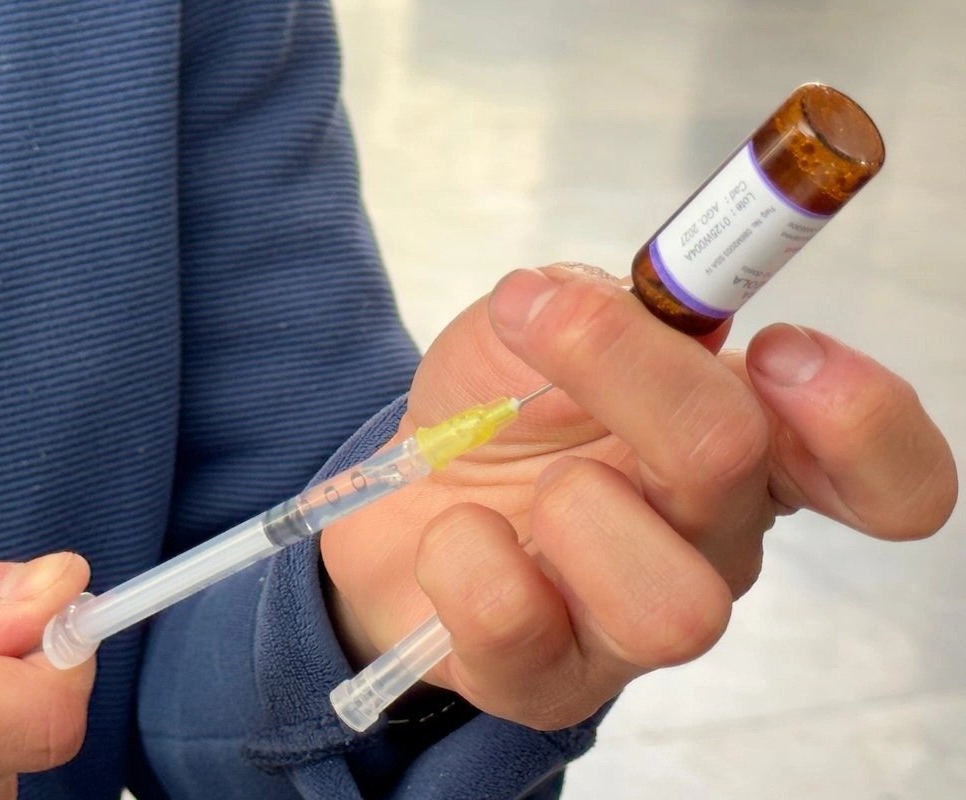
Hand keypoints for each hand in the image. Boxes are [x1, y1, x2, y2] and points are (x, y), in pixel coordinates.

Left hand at [321, 264, 956, 729]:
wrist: (408, 491)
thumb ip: (590, 300)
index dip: (861, 419)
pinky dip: (464, 553)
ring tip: (526, 485)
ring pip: (670, 606)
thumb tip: (597, 298)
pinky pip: (516, 620)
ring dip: (570, 506)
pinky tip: (460, 534)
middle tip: (553, 323)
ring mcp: (637, 630)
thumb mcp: (539, 319)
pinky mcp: (549, 681)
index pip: (888, 481)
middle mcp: (714, 544)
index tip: (776, 348)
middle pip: (736, 470)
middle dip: (635, 376)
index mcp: (750, 451)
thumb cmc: (500, 407)